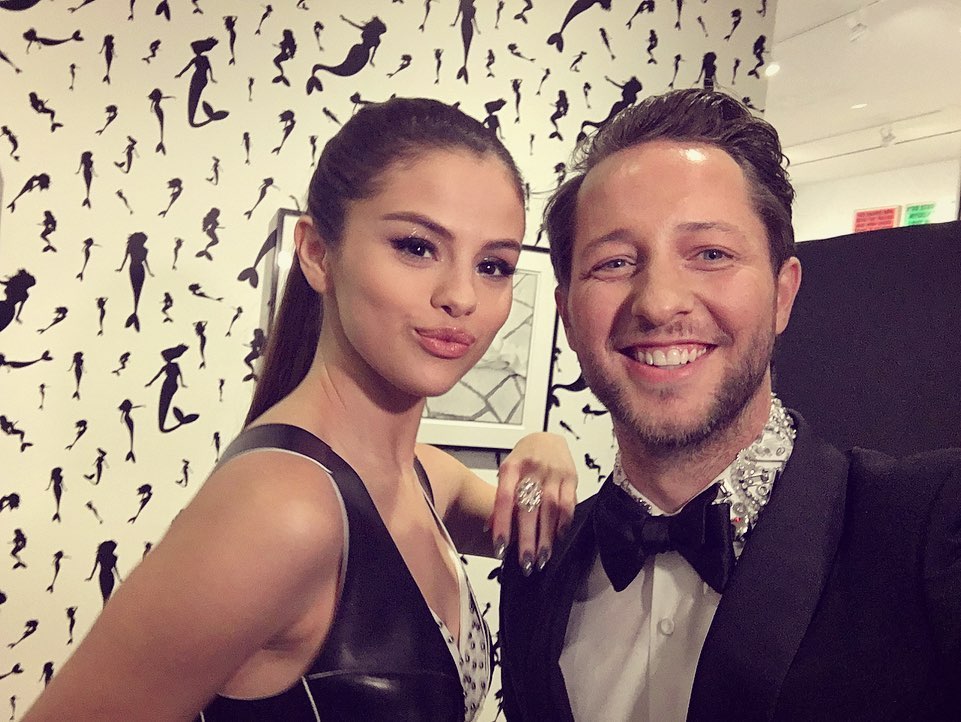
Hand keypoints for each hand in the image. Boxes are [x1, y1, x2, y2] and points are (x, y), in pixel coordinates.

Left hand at [491, 432, 576, 574]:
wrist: (547, 437)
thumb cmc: (524, 459)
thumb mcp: (506, 473)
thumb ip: (500, 499)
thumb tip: (490, 529)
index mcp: (512, 469)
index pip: (504, 499)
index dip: (502, 524)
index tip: (500, 548)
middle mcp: (532, 470)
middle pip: (529, 508)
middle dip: (527, 538)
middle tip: (525, 562)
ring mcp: (553, 473)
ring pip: (550, 509)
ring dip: (547, 536)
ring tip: (542, 557)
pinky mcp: (570, 477)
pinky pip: (568, 503)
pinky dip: (564, 522)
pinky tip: (558, 537)